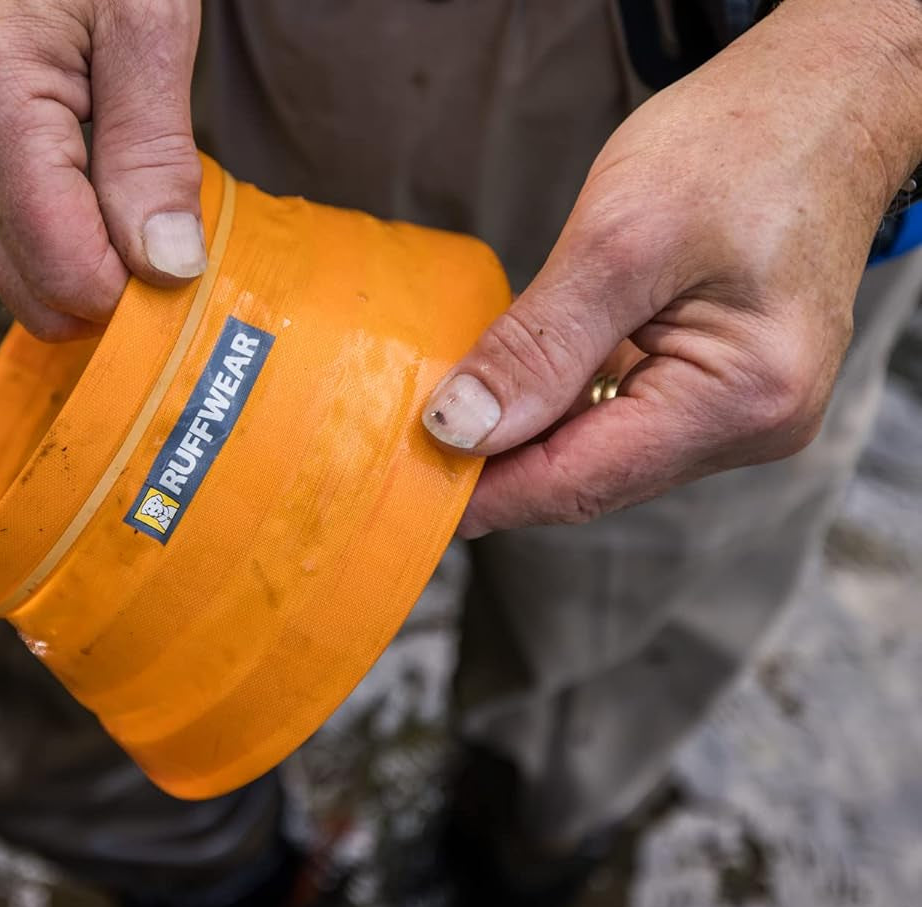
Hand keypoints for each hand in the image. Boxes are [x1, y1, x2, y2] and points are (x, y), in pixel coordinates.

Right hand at [0, 0, 203, 339]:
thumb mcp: (148, 21)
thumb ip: (153, 152)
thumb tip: (165, 269)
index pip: (67, 273)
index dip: (138, 291)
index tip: (193, 257)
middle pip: (37, 296)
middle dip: (114, 287)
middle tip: (174, 229)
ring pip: (23, 277)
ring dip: (93, 259)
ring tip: (138, 185)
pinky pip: (15, 238)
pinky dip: (71, 233)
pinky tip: (105, 178)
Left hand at [422, 0, 921, 538]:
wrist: (822, 99)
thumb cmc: (742, 145)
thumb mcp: (621, 240)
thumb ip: (538, 346)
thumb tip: (461, 428)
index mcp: (739, 400)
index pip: (580, 482)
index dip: (483, 493)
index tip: (400, 492)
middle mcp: (749, 425)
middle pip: (589, 476)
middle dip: (496, 465)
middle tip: (399, 448)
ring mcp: (737, 410)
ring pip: (599, 450)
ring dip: (522, 434)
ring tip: (440, 414)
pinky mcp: (716, 383)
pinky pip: (618, 415)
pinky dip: (557, 404)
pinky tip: (506, 384)